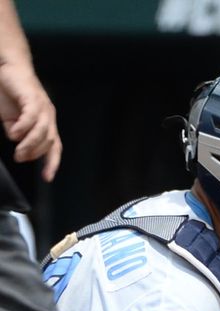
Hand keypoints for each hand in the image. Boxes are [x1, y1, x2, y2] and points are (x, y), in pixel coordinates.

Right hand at [0, 63, 61, 180]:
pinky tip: (14, 133)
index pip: (54, 147)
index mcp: (46, 123)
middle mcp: (48, 116)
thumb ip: (16, 131)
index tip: (47, 177)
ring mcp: (42, 107)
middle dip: (35, 153)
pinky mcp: (32, 98)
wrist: (7, 68)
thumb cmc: (10, 93)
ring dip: (29, 144)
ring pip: (42, 131)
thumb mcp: (11, 118)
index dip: (52, 163)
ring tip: (18, 151)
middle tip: (20, 157)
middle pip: (48, 141)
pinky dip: (23, 128)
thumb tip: (18, 143)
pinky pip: (32, 117)